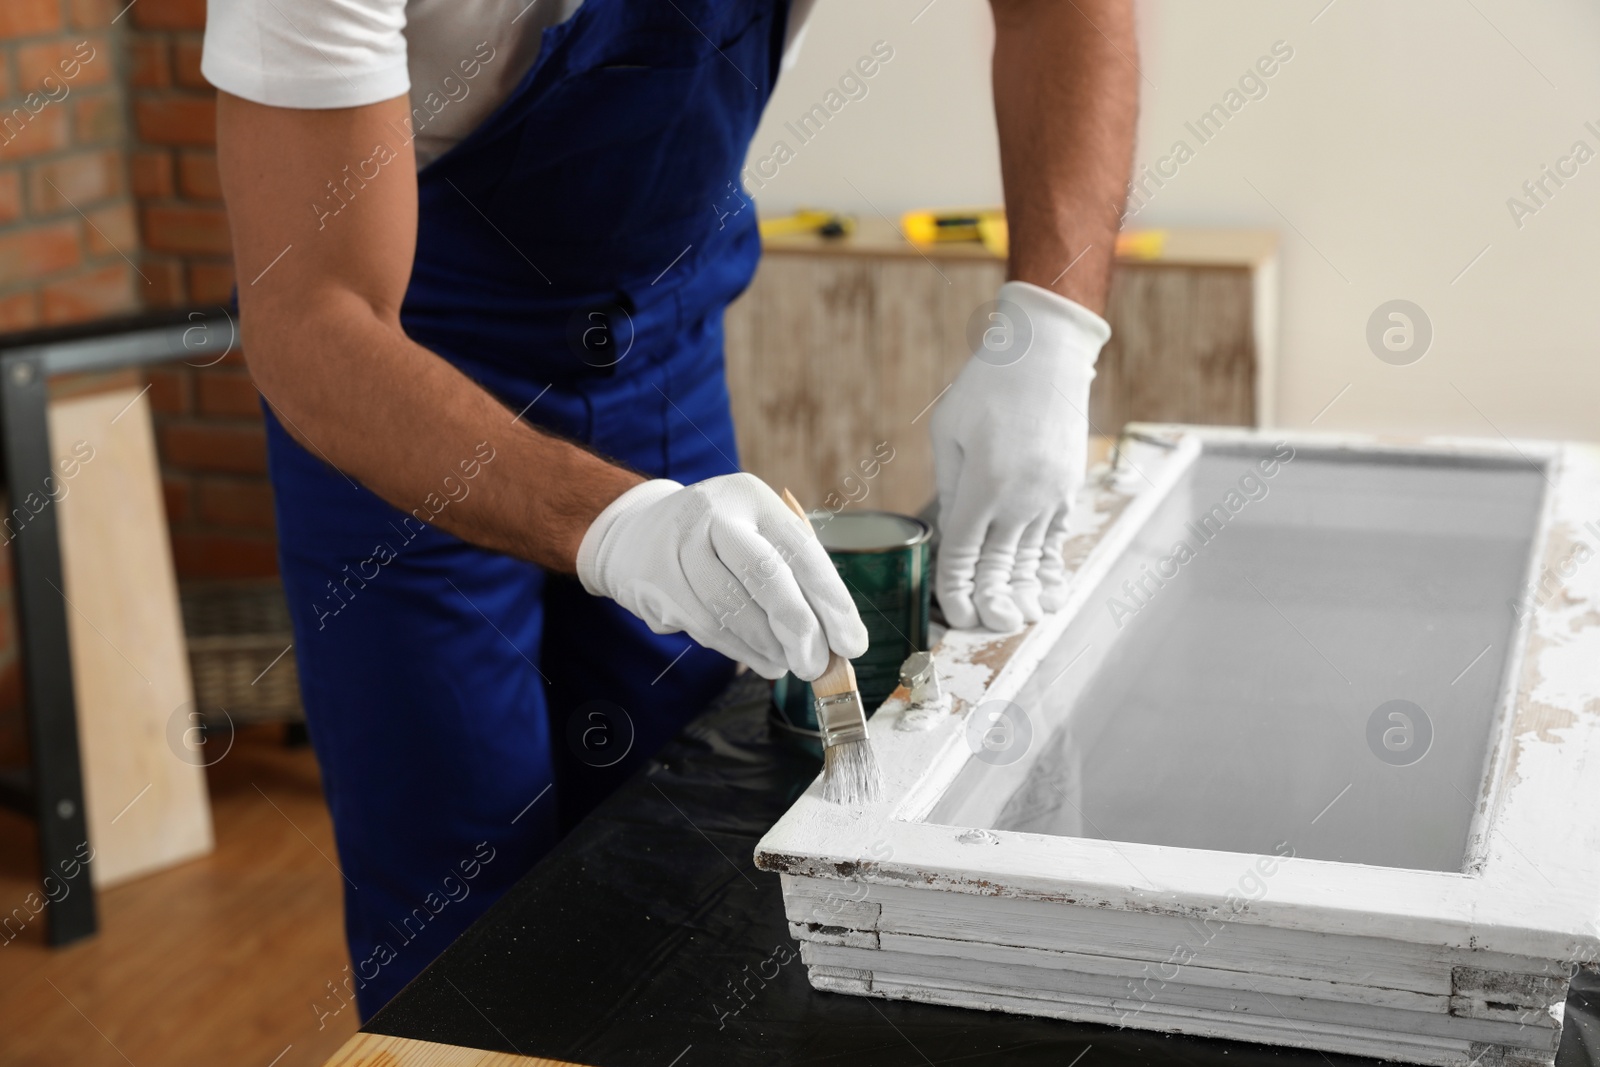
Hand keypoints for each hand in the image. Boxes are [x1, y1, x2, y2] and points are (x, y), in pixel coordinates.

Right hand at [576, 473, 868, 680]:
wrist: (635, 534)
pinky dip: (739, 651)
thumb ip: (795, 578)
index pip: (802, 549)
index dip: (832, 601)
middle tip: (816, 666)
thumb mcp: (756, 534)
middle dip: (799, 629)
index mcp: (752, 497)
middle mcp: (714, 514)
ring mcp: (679, 546)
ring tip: (787, 665)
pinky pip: (706, 627)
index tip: (852, 642)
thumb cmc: (718, 542)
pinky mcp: (655, 581)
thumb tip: (834, 641)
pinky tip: (759, 659)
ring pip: (732, 610)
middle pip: (766, 575)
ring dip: (767, 647)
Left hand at [929, 281, 1110, 630]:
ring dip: (1021, 595)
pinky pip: (1056, 540)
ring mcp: (1051, 496)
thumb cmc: (986, 387)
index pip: (964, 554)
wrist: (1046, 354)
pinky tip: (1045, 592)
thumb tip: (950, 532)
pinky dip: (1049, 569)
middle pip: (1000, 567)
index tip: (953, 612)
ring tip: (1015, 623)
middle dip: (989, 604)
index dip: (956, 590)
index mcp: (983, 484)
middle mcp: (1021, 498)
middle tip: (983, 629)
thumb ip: (949, 485)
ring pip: (1031, 559)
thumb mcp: (949, 432)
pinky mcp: (1068, 489)